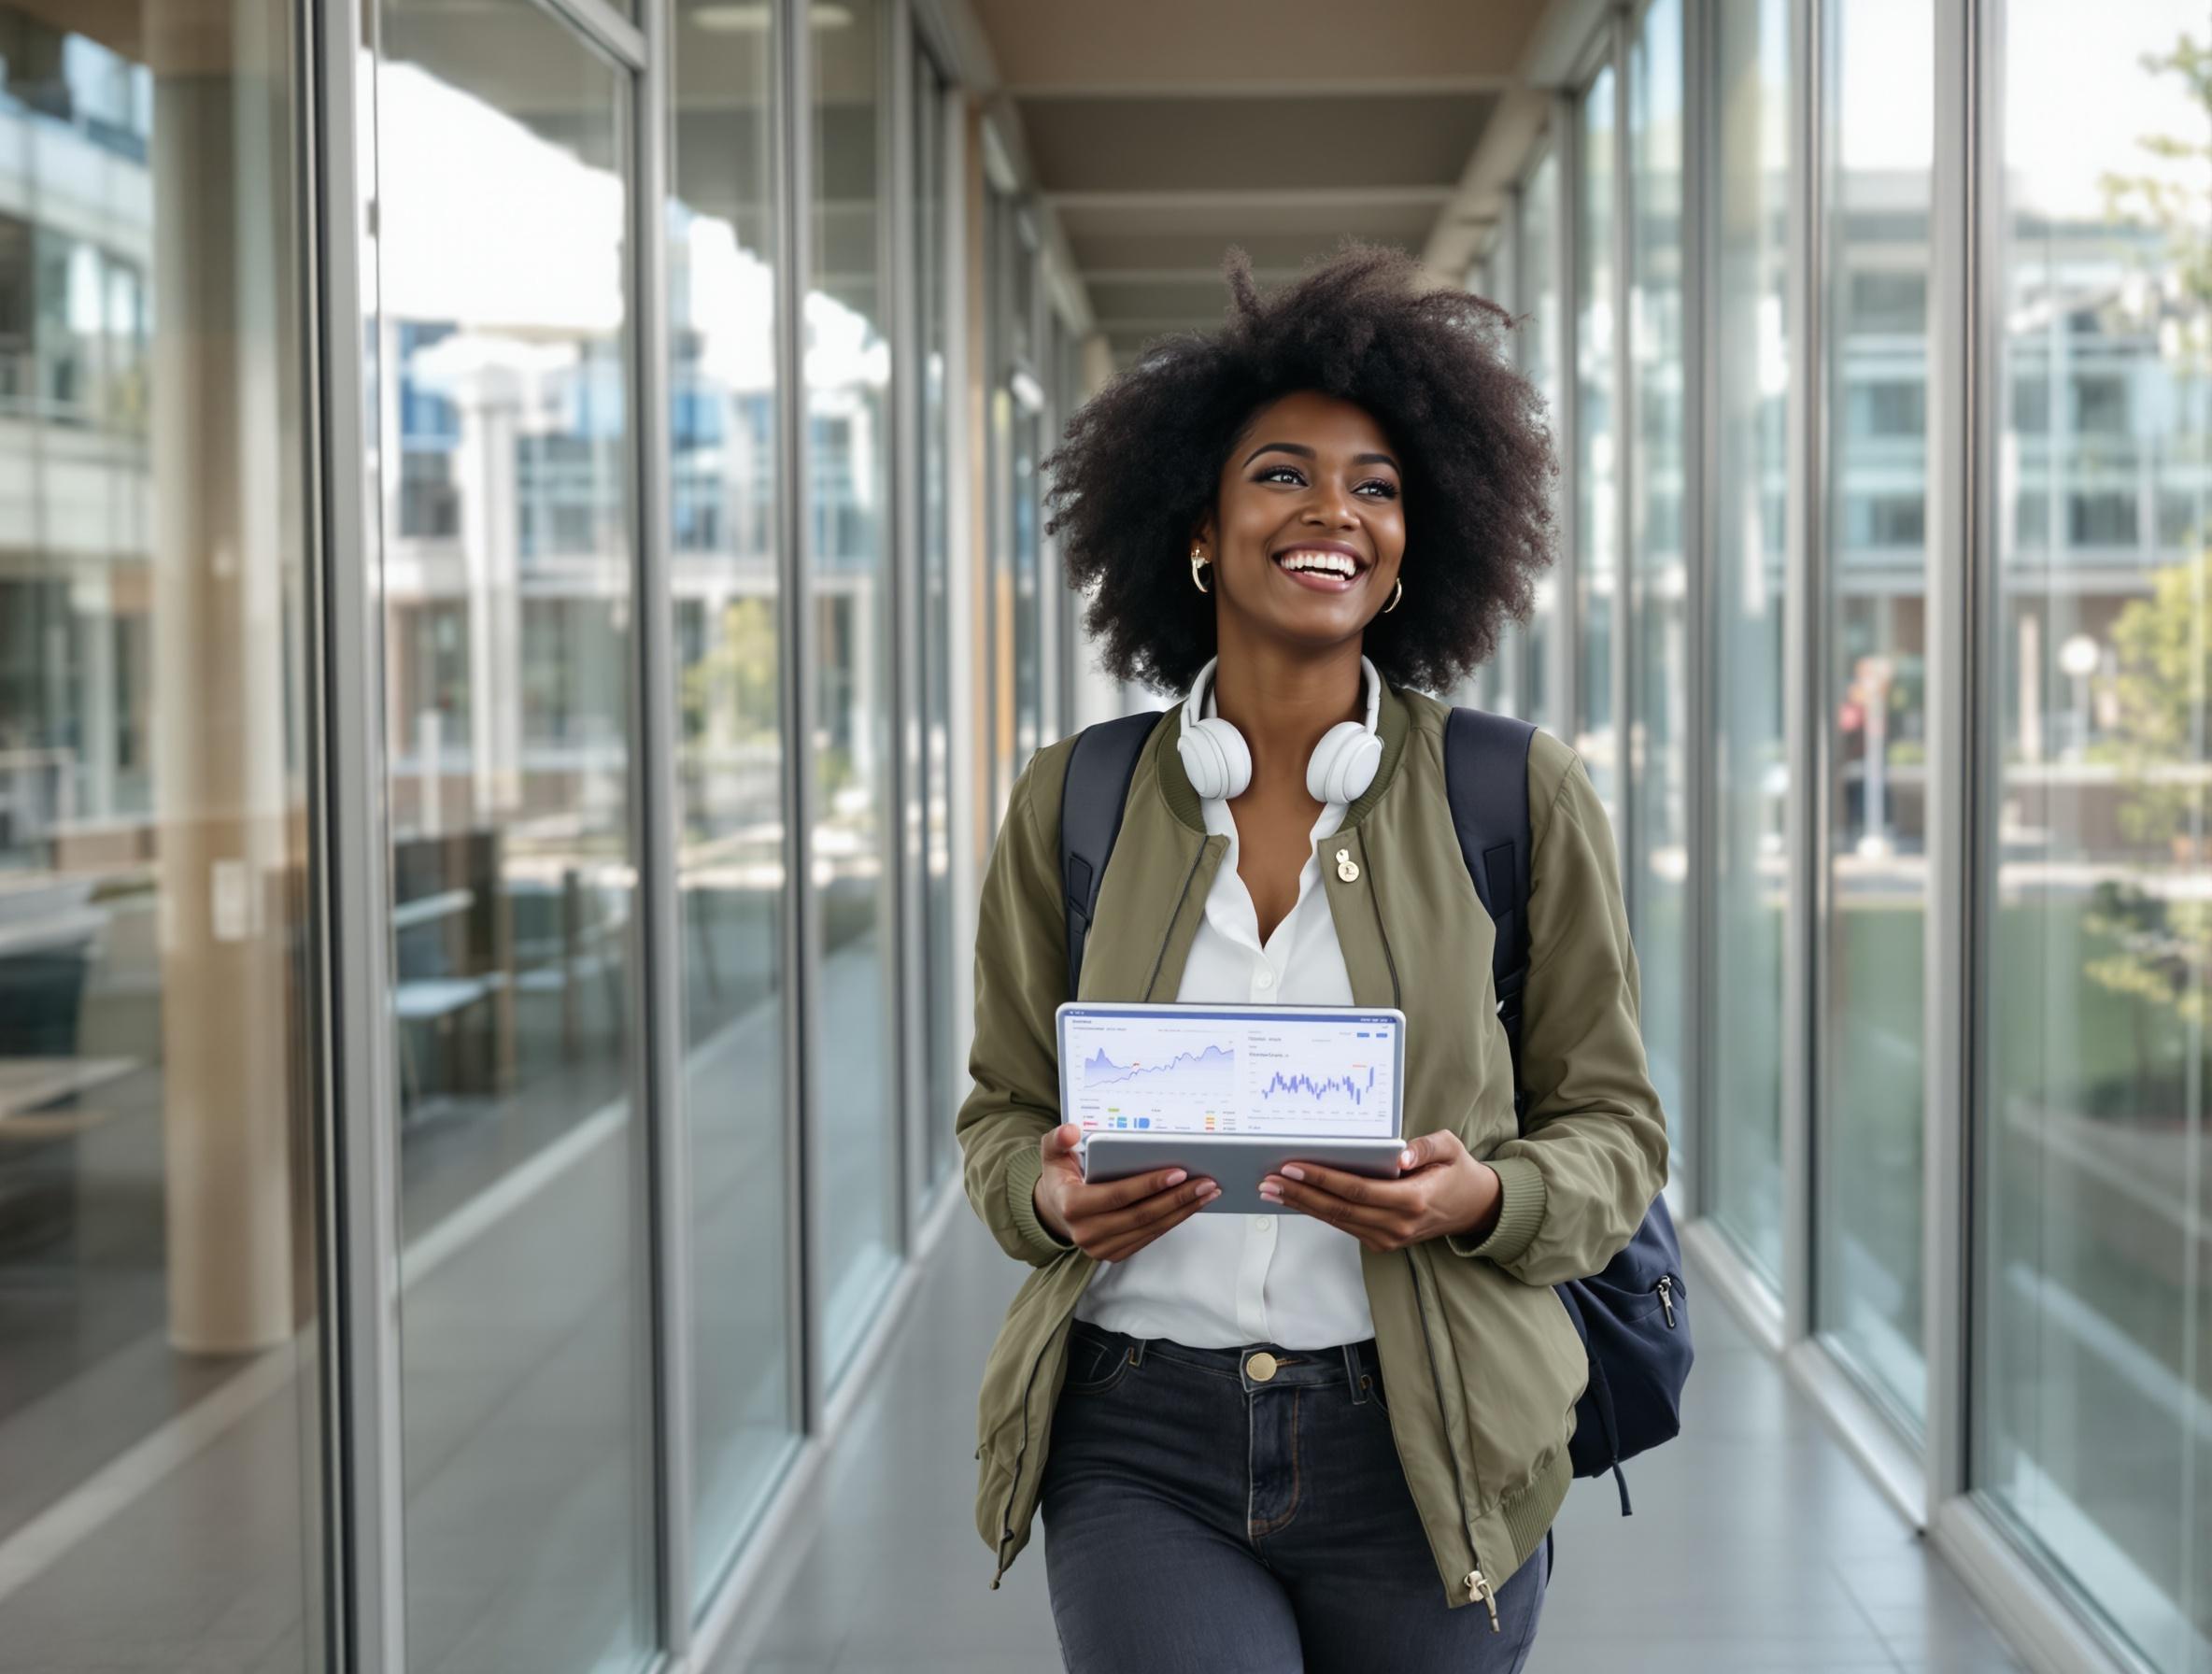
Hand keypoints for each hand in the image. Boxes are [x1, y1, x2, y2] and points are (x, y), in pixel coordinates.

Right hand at [1033, 1125, 1219, 1261]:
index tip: (1179, 1172)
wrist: (1055, 1211)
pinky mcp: (1115, 1254)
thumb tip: (1071, 1131)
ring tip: (1207, 1192)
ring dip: (1182, 1211)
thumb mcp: (1052, 1154)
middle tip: (1206, 1182)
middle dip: (1177, 1198)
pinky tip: (1192, 1205)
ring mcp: (1101, 1248)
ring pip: (1150, 1229)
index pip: (1118, 1196)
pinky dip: (1174, 1221)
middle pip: (1141, 1215)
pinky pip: (1150, 1237)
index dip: (1149, 1185)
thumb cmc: (1061, 1178)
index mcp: (1072, 1206)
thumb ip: (1057, 1140)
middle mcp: (1087, 1233)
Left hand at [1259, 1130, 1501, 1253]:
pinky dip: (1318, 1212)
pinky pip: (1345, 1226)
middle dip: (1300, 1194)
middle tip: (1268, 1180)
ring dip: (1302, 1205)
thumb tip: (1398, 1154)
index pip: (1357, 1190)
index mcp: (1413, 1200)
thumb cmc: (1457, 1171)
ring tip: (1272, 1189)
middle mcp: (1398, 1225)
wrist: (1473, 1208)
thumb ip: (1425, 1148)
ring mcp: (1390, 1238)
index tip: (1292, 1168)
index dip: (1322, 1180)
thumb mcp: (1450, 1148)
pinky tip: (1297, 1199)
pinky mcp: (1383, 1241)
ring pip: (1338, 1221)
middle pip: (1339, 1210)